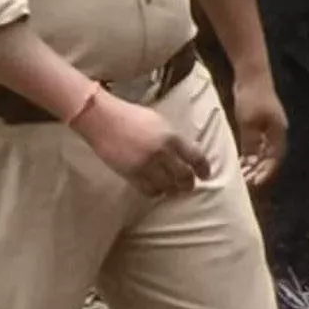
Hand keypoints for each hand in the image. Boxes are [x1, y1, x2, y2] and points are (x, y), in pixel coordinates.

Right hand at [73, 93, 211, 198]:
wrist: (103, 119)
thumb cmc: (130, 116)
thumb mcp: (159, 123)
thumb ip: (173, 139)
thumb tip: (185, 153)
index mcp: (172, 136)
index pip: (195, 157)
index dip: (203, 168)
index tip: (206, 175)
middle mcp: (162, 152)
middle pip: (183, 176)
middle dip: (188, 183)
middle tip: (189, 186)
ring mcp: (146, 165)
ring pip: (167, 186)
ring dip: (172, 189)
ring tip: (173, 189)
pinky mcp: (131, 174)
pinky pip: (149, 190)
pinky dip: (156, 191)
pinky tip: (156, 189)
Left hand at [226, 70, 287, 187]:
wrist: (251, 75)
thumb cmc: (252, 98)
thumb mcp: (249, 123)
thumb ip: (251, 144)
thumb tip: (252, 162)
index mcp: (278, 132)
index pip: (275, 158)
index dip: (266, 172)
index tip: (255, 183)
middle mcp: (276, 132)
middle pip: (271, 157)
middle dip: (260, 171)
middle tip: (246, 183)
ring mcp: (269, 127)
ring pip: (264, 151)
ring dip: (255, 163)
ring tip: (243, 175)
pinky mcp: (260, 123)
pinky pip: (258, 144)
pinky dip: (251, 153)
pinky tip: (241, 160)